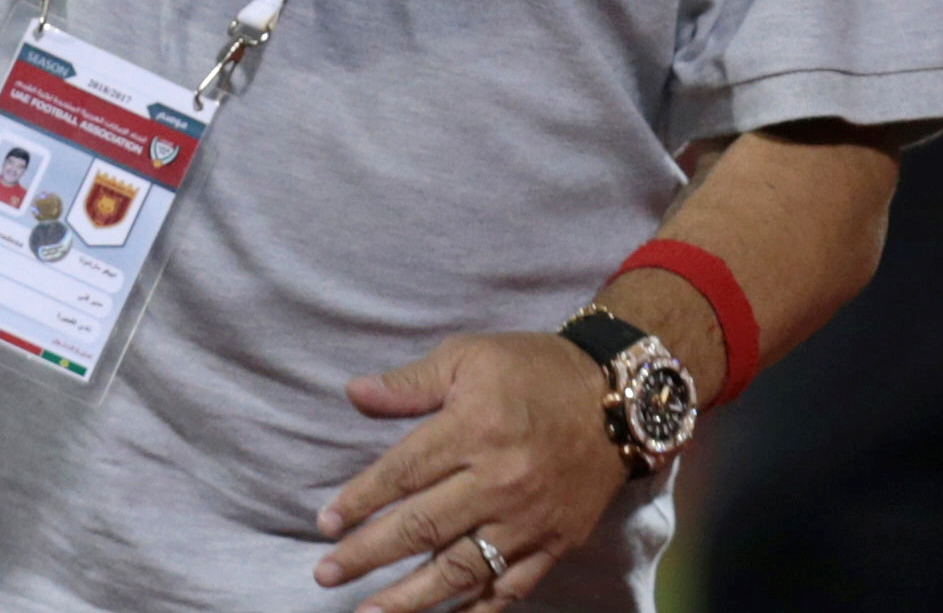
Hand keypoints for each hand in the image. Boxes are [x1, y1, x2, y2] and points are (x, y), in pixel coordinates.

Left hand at [315, 333, 630, 610]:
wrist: (617, 399)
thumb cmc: (534, 370)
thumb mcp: (471, 356)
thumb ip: (412, 383)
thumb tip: (353, 393)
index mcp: (474, 428)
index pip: (403, 473)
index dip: (359, 501)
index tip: (325, 524)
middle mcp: (498, 480)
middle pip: (422, 528)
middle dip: (368, 556)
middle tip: (326, 575)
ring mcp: (527, 519)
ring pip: (460, 569)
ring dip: (410, 599)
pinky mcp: (553, 544)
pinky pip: (509, 590)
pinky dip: (474, 611)